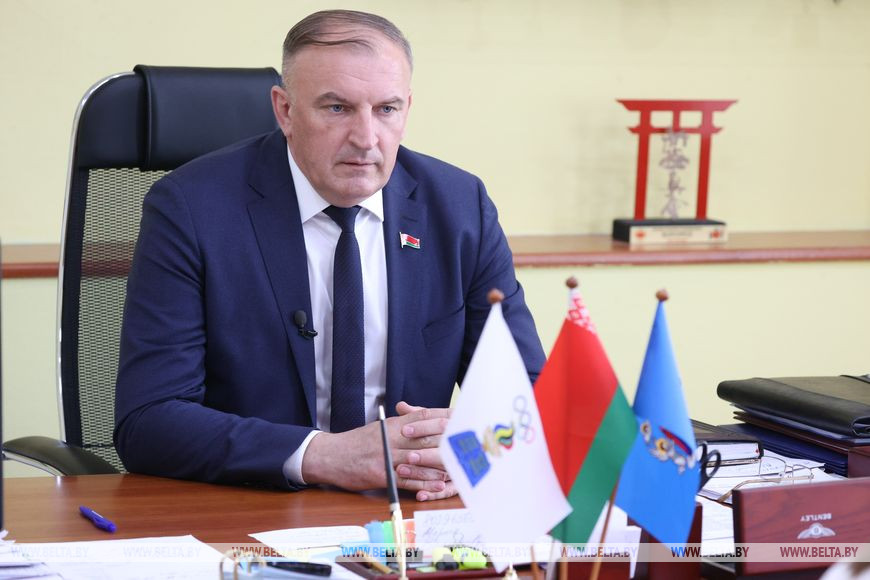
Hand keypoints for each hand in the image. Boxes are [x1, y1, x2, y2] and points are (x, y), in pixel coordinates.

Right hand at [301, 402, 456, 501]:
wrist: (330, 455)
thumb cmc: (357, 442)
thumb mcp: (380, 427)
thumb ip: (401, 423)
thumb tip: (423, 417)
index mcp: (393, 424)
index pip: (423, 415)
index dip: (444, 416)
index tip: (463, 418)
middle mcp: (392, 437)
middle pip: (426, 436)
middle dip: (449, 440)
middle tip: (470, 444)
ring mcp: (386, 456)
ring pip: (420, 459)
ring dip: (441, 464)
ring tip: (461, 468)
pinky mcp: (381, 475)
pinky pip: (407, 480)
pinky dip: (424, 483)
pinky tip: (438, 486)